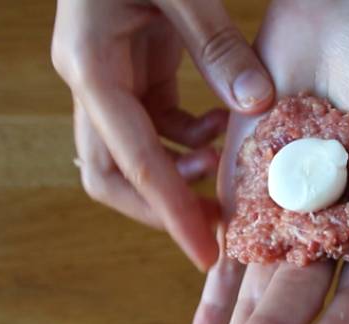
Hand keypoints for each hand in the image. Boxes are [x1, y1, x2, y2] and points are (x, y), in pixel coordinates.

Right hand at [51, 0, 273, 269]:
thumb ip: (217, 44)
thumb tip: (256, 105)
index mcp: (92, 68)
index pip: (133, 162)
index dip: (171, 213)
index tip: (205, 254)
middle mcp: (93, 84)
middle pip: (113, 175)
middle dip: (162, 207)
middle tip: (215, 226)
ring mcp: (110, 81)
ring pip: (134, 156)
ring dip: (179, 176)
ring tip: (224, 176)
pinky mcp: (133, 75)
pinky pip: (156, 128)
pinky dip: (189, 141)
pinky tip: (221, 128)